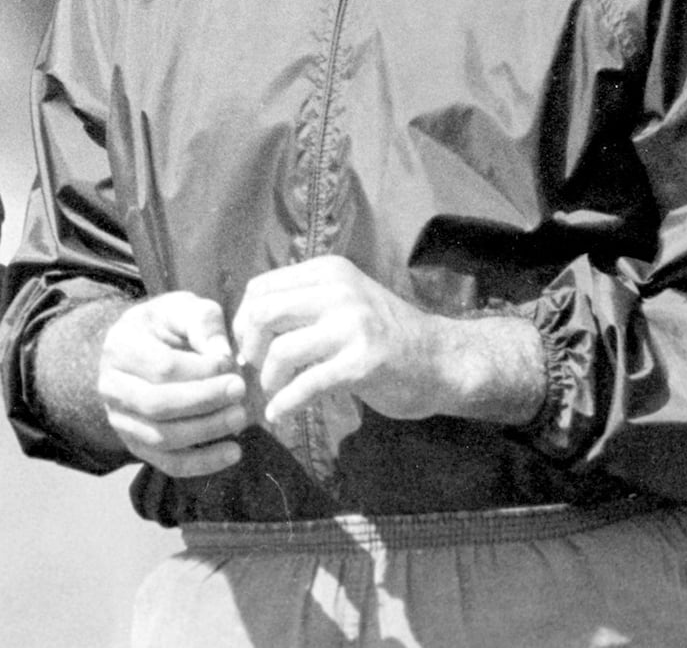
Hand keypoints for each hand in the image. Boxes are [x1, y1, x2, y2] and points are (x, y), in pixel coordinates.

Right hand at [96, 291, 247, 477]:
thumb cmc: (169, 327)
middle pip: (157, 404)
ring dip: (207, 431)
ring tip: (239, 417)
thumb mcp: (184, 308)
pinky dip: (203, 463)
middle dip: (204, 401)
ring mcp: (120, 420)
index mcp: (118, 346)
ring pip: (162, 438)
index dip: (200, 370)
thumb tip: (221, 355)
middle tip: (240, 390)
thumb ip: (202, 322)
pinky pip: (168, 463)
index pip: (161, 367)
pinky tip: (233, 452)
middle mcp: (111, 387)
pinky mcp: (137, 445)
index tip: (230, 364)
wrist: (144, 350)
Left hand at [229, 256, 544, 428]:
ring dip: (268, 380)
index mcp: (328, 272)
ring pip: (281, 350)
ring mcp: (353, 325)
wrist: (443, 360)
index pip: (261, 288)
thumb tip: (245, 329)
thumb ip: (302, 305)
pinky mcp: (363, 362)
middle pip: (264, 314)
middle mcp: (338, 290)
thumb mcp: (342, 303)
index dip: (244, 321)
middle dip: (250, 348)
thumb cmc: (384, 335)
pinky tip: (280, 415)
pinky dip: (286, 403)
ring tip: (274, 393)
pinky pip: (308, 384)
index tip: (248, 347)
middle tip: (257, 371)